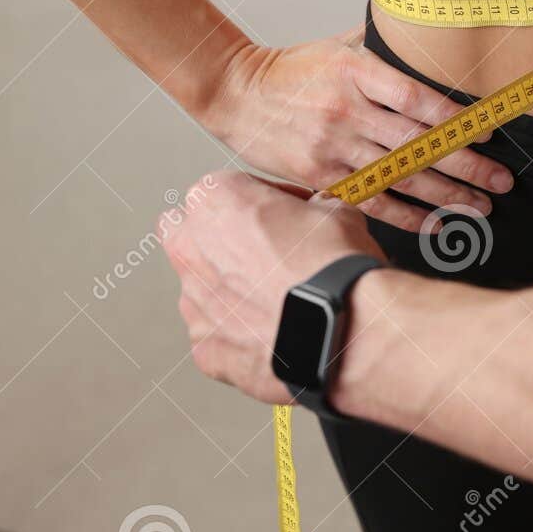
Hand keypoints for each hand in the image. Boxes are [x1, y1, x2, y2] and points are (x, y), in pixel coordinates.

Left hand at [161, 171, 382, 404]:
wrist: (342, 329)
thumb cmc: (332, 268)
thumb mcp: (336, 210)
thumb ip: (313, 207)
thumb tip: (319, 213)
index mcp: (216, 200)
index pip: (230, 188)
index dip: (265, 200)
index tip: (285, 214)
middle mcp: (192, 246)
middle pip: (190, 231)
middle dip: (220, 238)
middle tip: (263, 250)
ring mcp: (193, 299)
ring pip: (199, 285)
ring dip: (228, 286)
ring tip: (274, 296)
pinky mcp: (203, 343)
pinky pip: (215, 330)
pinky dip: (238, 330)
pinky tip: (271, 328)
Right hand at [201, 24, 512, 231]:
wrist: (235, 93)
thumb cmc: (294, 68)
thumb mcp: (337, 45)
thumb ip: (383, 46)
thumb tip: (432, 36)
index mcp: (355, 71)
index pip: (415, 98)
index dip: (454, 118)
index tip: (489, 130)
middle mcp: (347, 110)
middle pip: (416, 143)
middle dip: (466, 166)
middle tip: (503, 181)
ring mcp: (333, 146)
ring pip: (400, 176)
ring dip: (446, 195)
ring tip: (483, 207)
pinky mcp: (320, 175)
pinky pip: (373, 199)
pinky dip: (408, 216)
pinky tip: (439, 224)